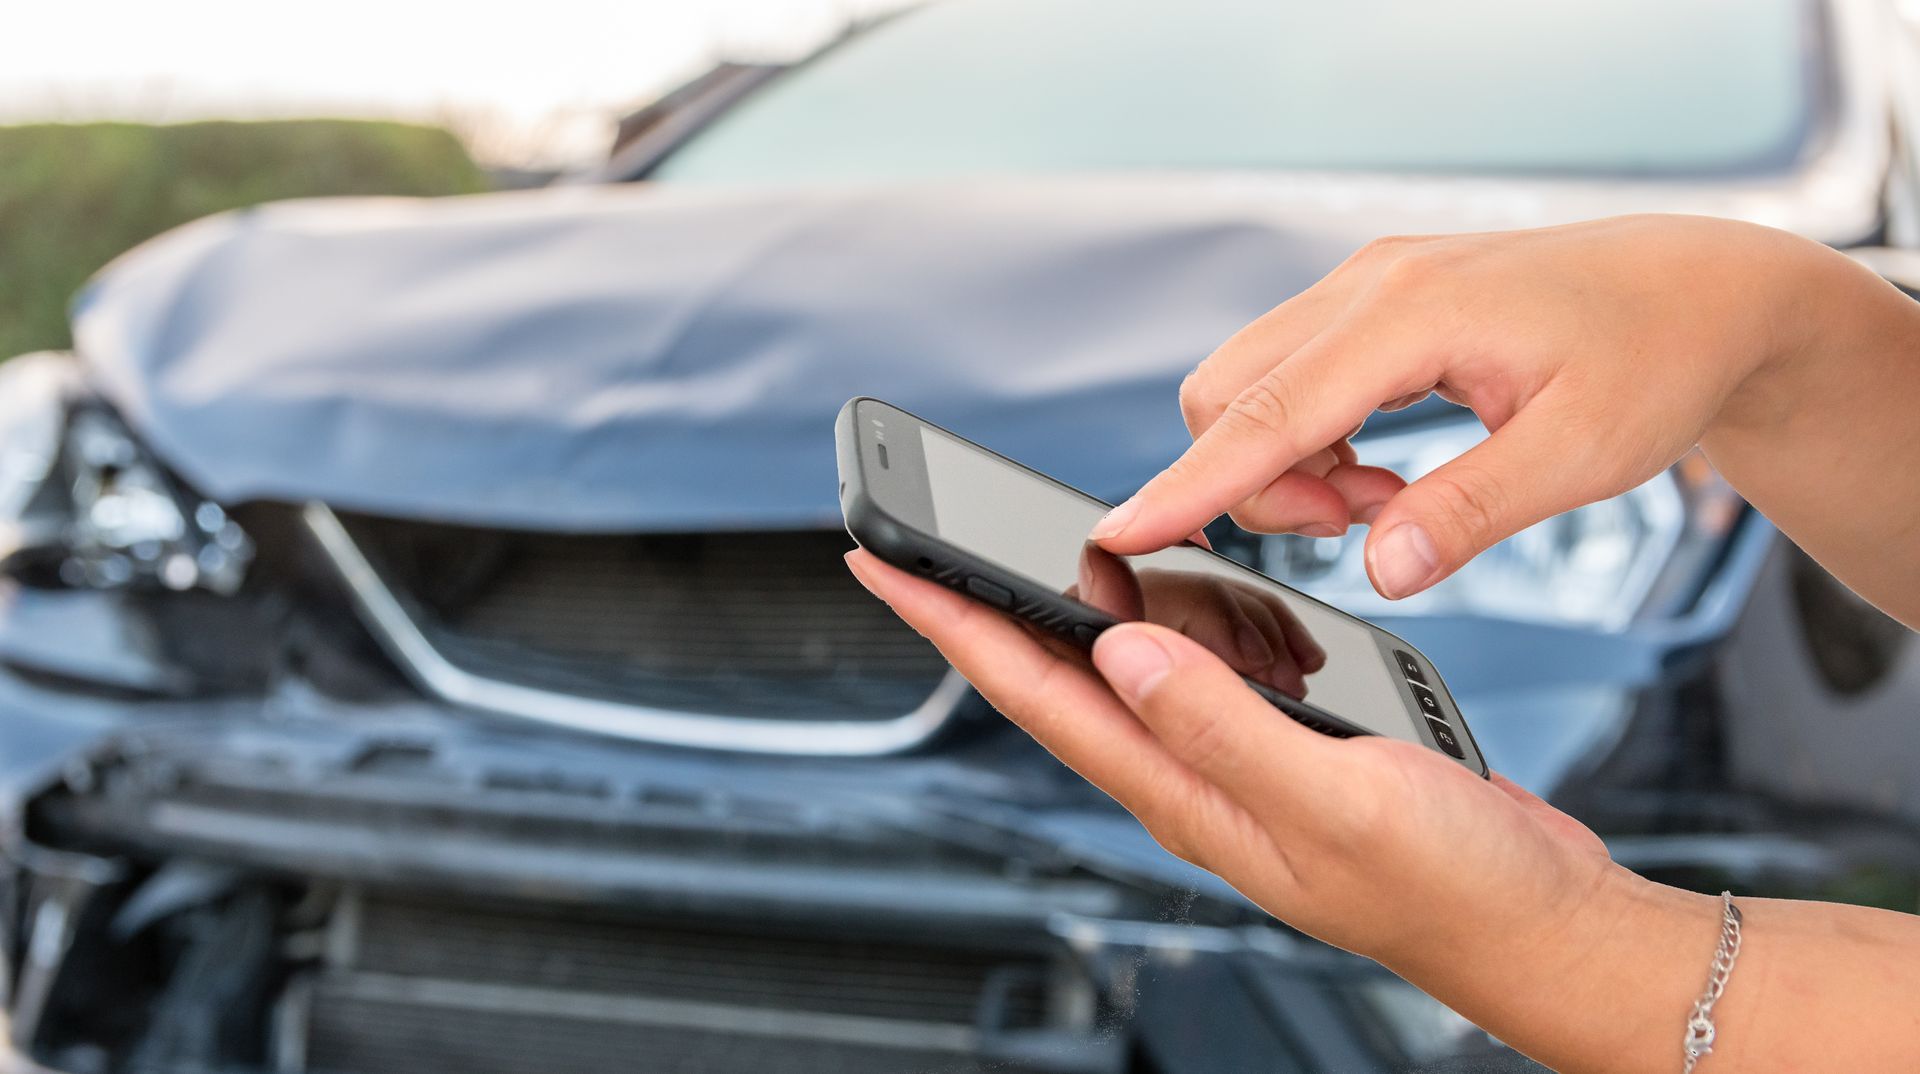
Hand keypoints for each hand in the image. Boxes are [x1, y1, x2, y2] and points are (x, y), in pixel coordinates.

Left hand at [846, 548, 1618, 967]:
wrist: (1538, 925)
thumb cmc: (1452, 886)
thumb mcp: (1334, 798)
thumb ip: (1222, 725)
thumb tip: (1119, 650)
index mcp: (1182, 794)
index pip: (1034, 693)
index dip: (950, 624)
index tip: (880, 565)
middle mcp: (1189, 781)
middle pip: (1058, 676)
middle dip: (986, 604)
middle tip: (930, 534)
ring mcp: (1232, 767)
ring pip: (1133, 667)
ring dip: (1098, 606)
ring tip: (1071, 554)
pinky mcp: (1280, 750)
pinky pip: (1207, 673)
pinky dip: (1194, 622)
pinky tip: (1207, 600)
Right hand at [1088, 215, 1834, 599]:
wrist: (1699, 290)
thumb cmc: (1655, 360)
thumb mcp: (1582, 455)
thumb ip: (1471, 513)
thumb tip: (1379, 571)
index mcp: (1412, 314)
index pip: (1267, 412)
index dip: (1188, 483)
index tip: (1121, 534)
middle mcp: (1371, 286)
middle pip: (1229, 394)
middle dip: (1259, 483)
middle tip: (1363, 525)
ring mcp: (1367, 287)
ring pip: (1252, 388)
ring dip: (1289, 466)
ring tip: (1388, 503)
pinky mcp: (1373, 304)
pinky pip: (1292, 380)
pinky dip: (1311, 442)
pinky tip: (1385, 473)